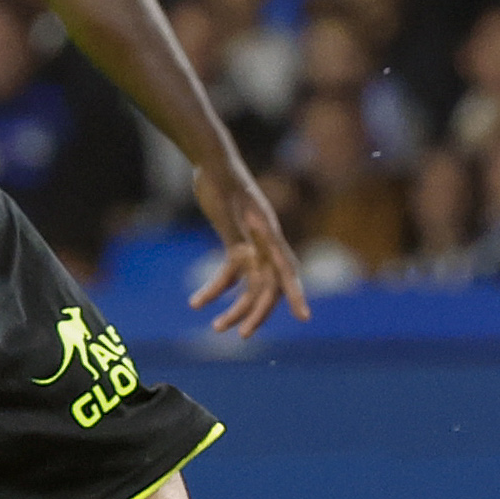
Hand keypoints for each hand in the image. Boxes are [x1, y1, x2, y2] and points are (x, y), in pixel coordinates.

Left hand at [185, 157, 309, 337]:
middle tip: (242, 334)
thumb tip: (261, 227)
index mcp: (270, 235)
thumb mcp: (234, 195)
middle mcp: (266, 244)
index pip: (287, 271)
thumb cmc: (222, 177)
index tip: (304, 317)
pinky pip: (229, 276)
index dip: (296, 295)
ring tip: (216, 327)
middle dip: (256, 313)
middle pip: (268, 288)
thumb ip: (246, 212)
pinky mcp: (236, 246)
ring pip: (249, 288)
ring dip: (235, 309)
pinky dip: (214, 290)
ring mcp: (252, 246)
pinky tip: (196, 302)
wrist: (210, 163)